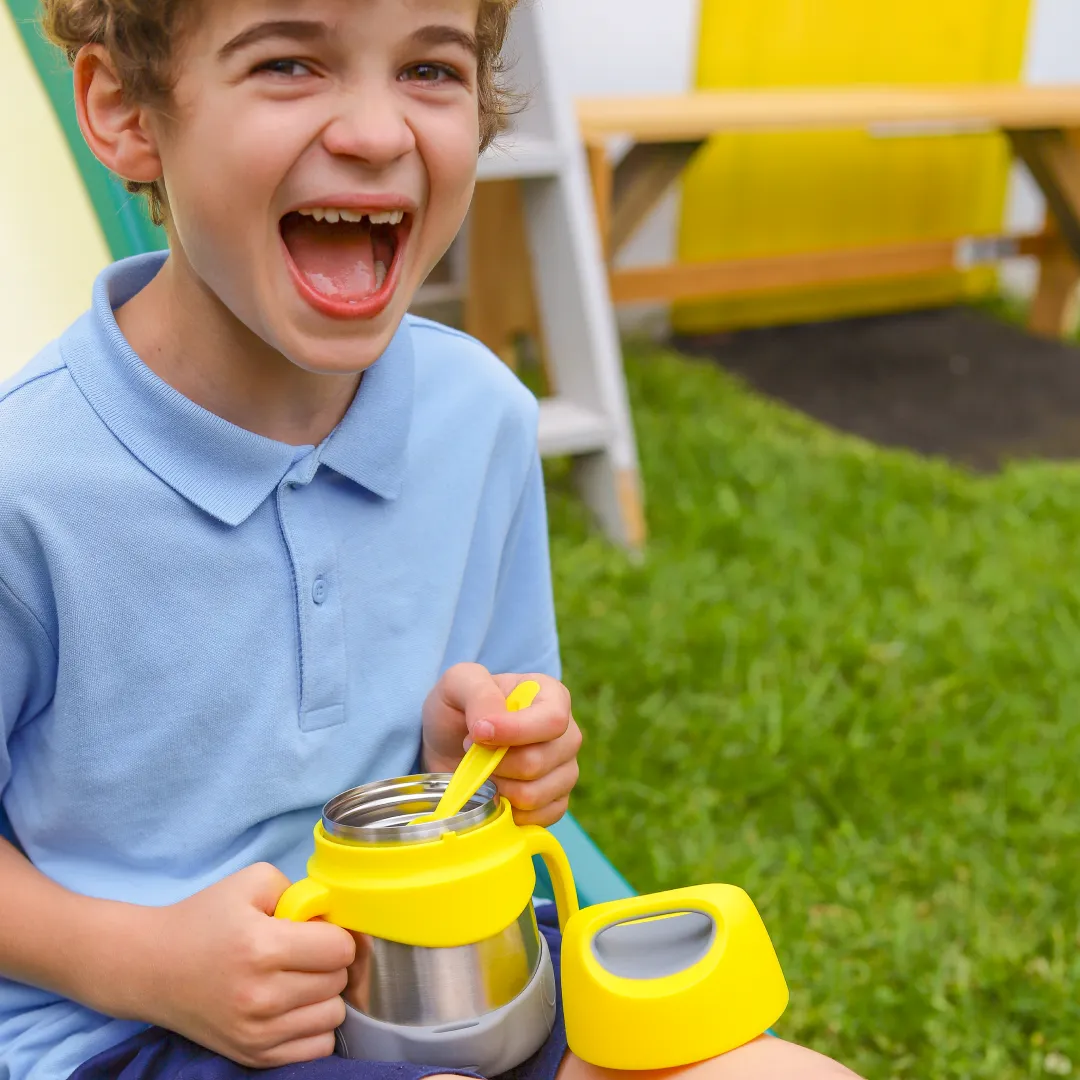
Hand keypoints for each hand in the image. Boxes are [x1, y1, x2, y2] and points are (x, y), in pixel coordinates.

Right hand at [142, 864, 354, 1067]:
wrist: (151, 967)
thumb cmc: (204, 919)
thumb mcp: (252, 882)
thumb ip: (302, 891)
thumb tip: (333, 917)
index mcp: (262, 947)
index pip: (339, 949)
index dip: (336, 934)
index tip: (318, 931)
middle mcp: (261, 996)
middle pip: (338, 982)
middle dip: (329, 963)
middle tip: (305, 953)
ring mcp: (256, 1033)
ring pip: (333, 1016)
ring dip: (324, 996)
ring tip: (299, 979)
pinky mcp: (252, 1056)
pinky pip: (317, 1048)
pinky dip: (313, 1026)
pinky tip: (294, 1006)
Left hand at [421, 663, 581, 825]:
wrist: (449, 744)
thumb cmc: (459, 708)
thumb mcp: (458, 683)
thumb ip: (478, 693)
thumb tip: (489, 727)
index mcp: (552, 696)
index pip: (552, 721)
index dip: (515, 732)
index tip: (478, 734)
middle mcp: (567, 734)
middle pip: (539, 762)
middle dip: (495, 763)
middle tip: (473, 751)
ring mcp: (565, 771)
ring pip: (535, 794)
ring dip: (497, 787)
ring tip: (483, 771)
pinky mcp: (556, 802)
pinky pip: (538, 818)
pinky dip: (508, 811)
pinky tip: (494, 793)